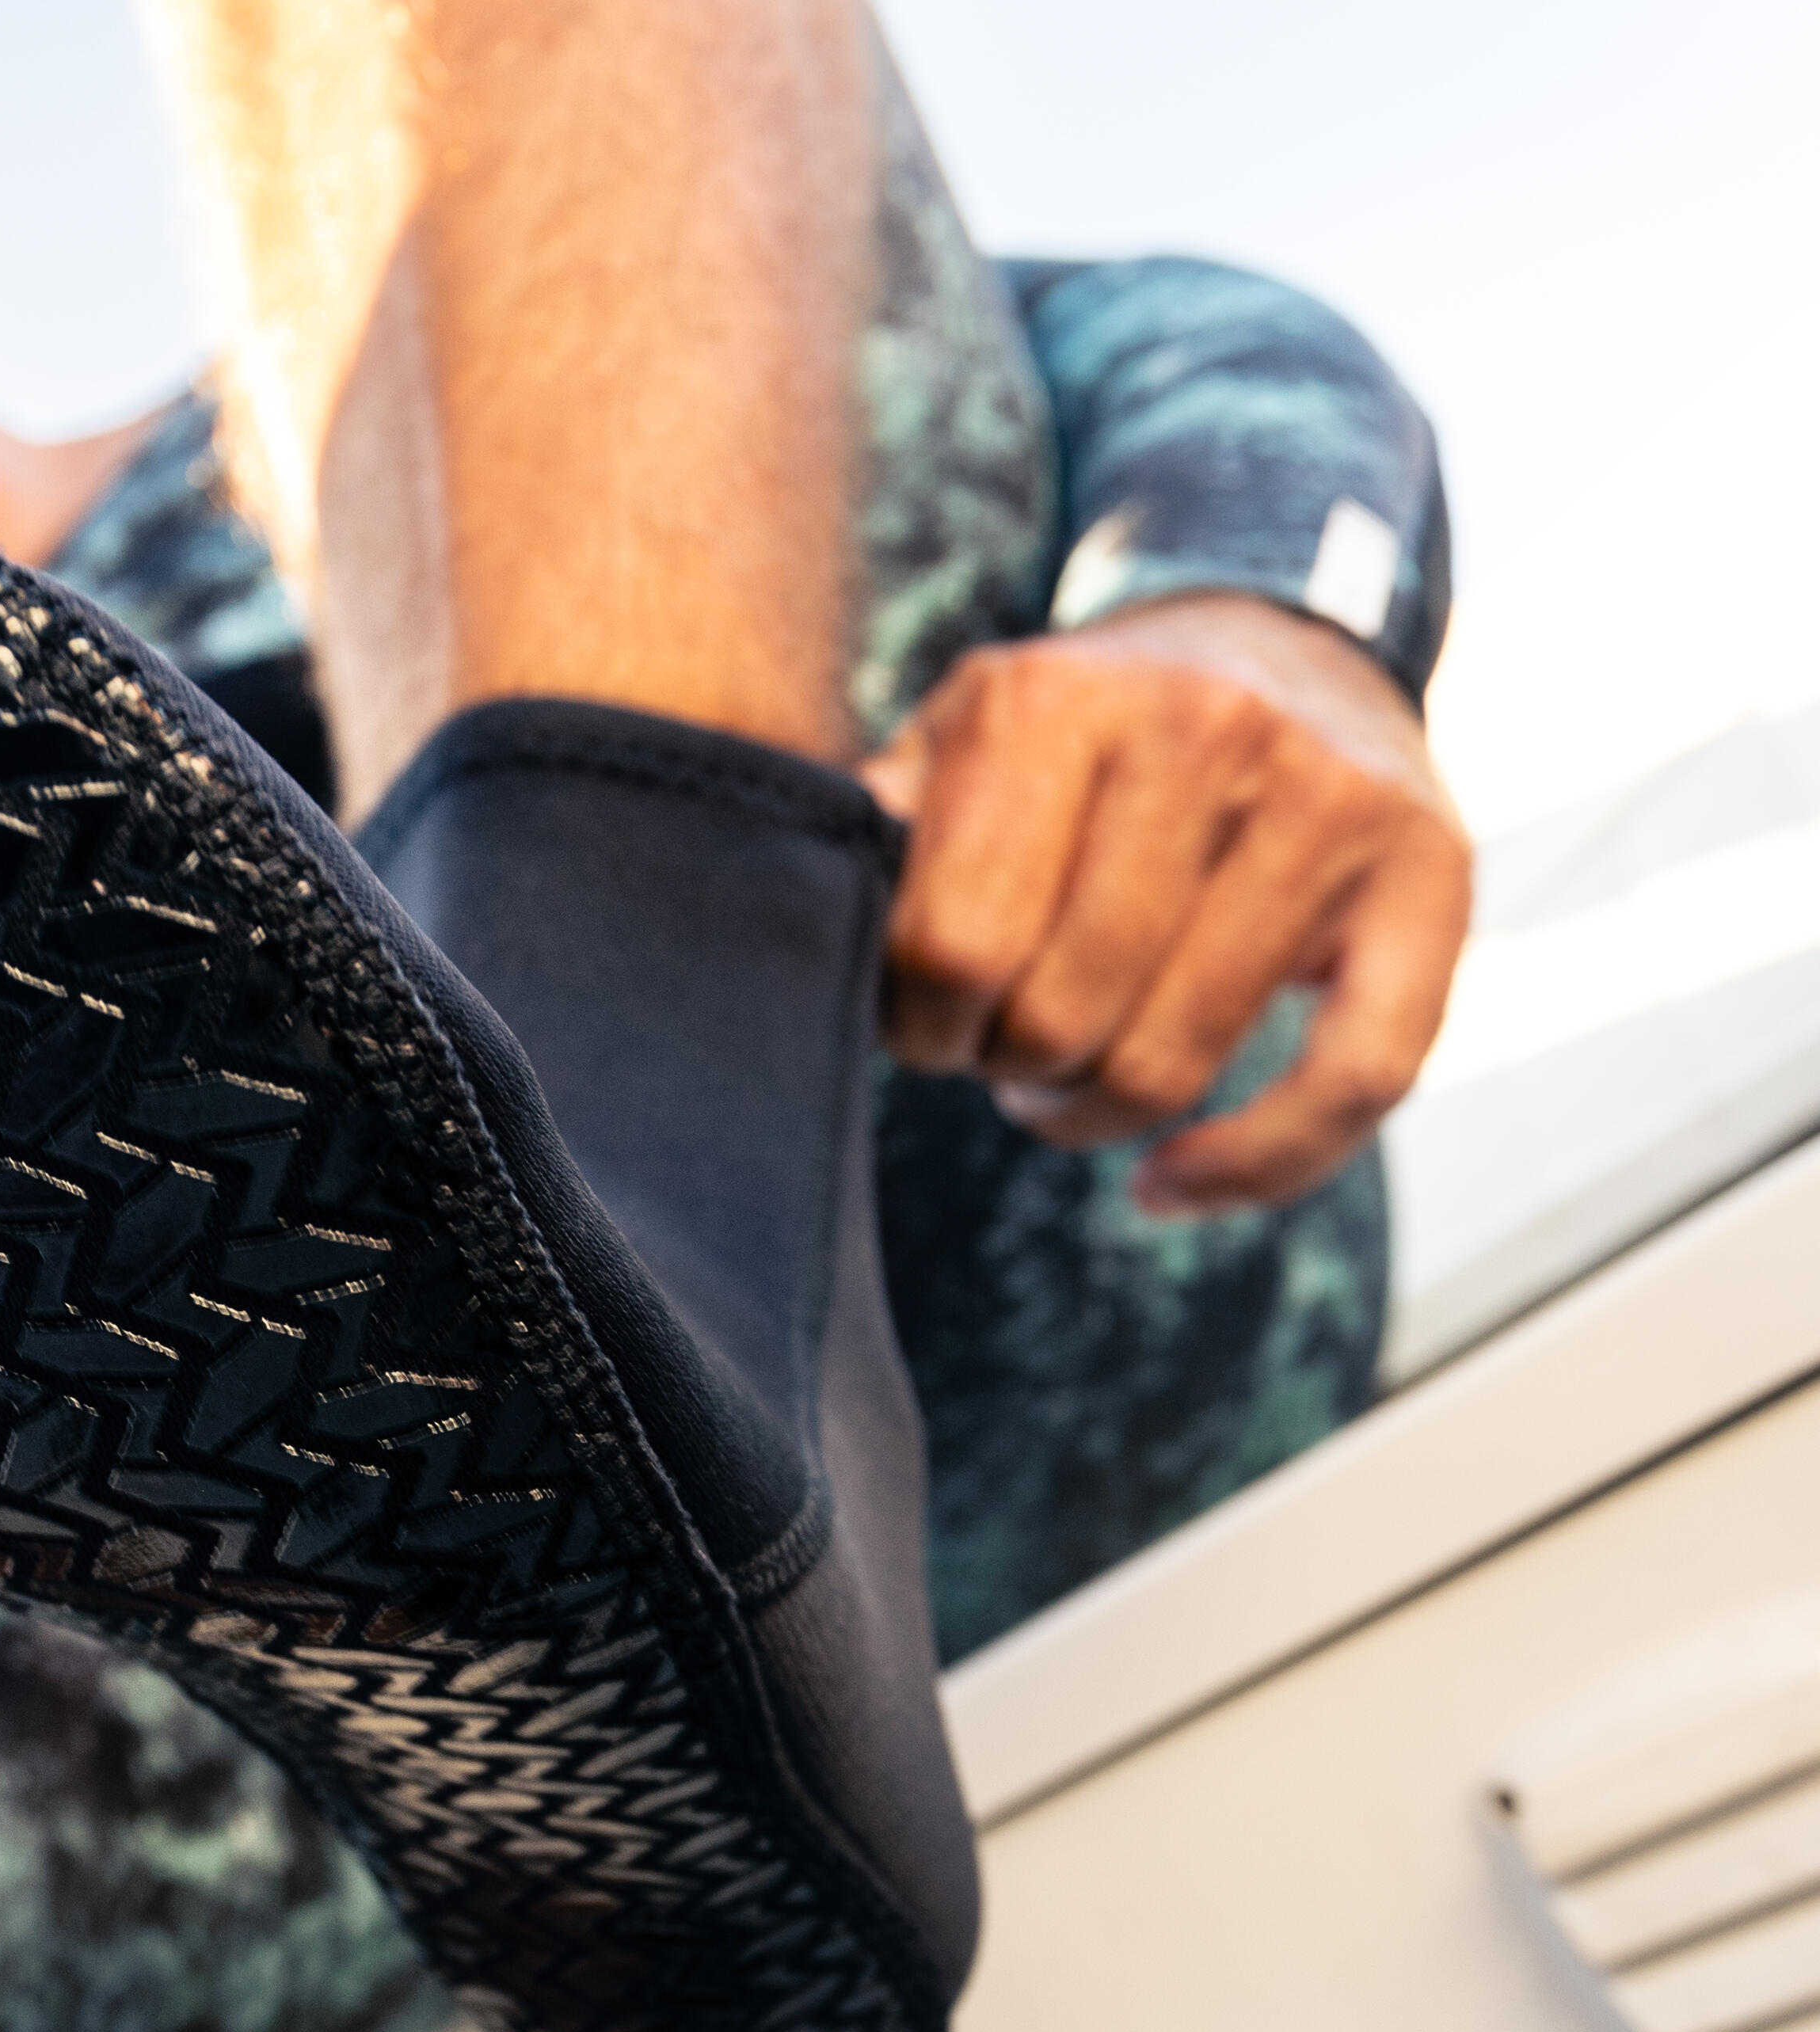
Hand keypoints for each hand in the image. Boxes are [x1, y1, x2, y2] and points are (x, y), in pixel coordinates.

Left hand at [863, 592, 1472, 1214]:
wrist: (1277, 648)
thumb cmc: (1079, 735)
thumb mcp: (960, 740)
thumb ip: (879, 827)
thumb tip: (797, 915)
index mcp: (1051, 700)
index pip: (951, 948)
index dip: (917, 1029)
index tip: (923, 1025)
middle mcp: (1203, 730)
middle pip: (1062, 1020)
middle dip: (1007, 1070)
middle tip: (1001, 1049)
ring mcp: (1329, 802)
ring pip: (1175, 1063)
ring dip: (1093, 1116)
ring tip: (1065, 1078)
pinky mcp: (1432, 878)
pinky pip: (1354, 1082)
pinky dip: (1248, 1169)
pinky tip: (1169, 1187)